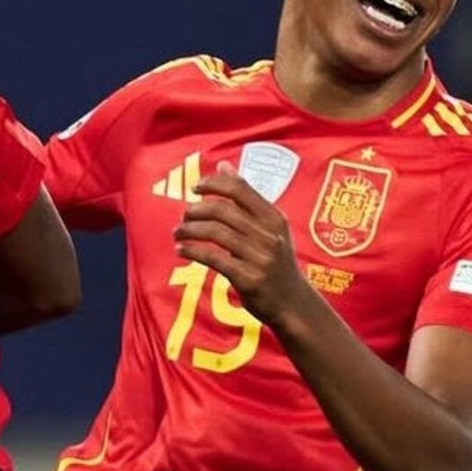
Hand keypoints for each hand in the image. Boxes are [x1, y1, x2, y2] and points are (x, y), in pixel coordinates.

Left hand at [173, 162, 314, 329]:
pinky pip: (213, 258)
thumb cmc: (276, 262)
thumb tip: (223, 166)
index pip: (240, 189)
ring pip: (215, 233)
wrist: (294, 304)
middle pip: (223, 211)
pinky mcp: (249, 279)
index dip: (213, 184)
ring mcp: (260, 257)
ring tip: (178, 233)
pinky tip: (182, 251)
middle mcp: (269, 235)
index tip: (195, 188)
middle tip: (184, 216)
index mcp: (274, 219)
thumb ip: (246, 198)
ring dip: (190, 231)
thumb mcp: (270, 228)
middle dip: (196, 211)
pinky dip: (193, 251)